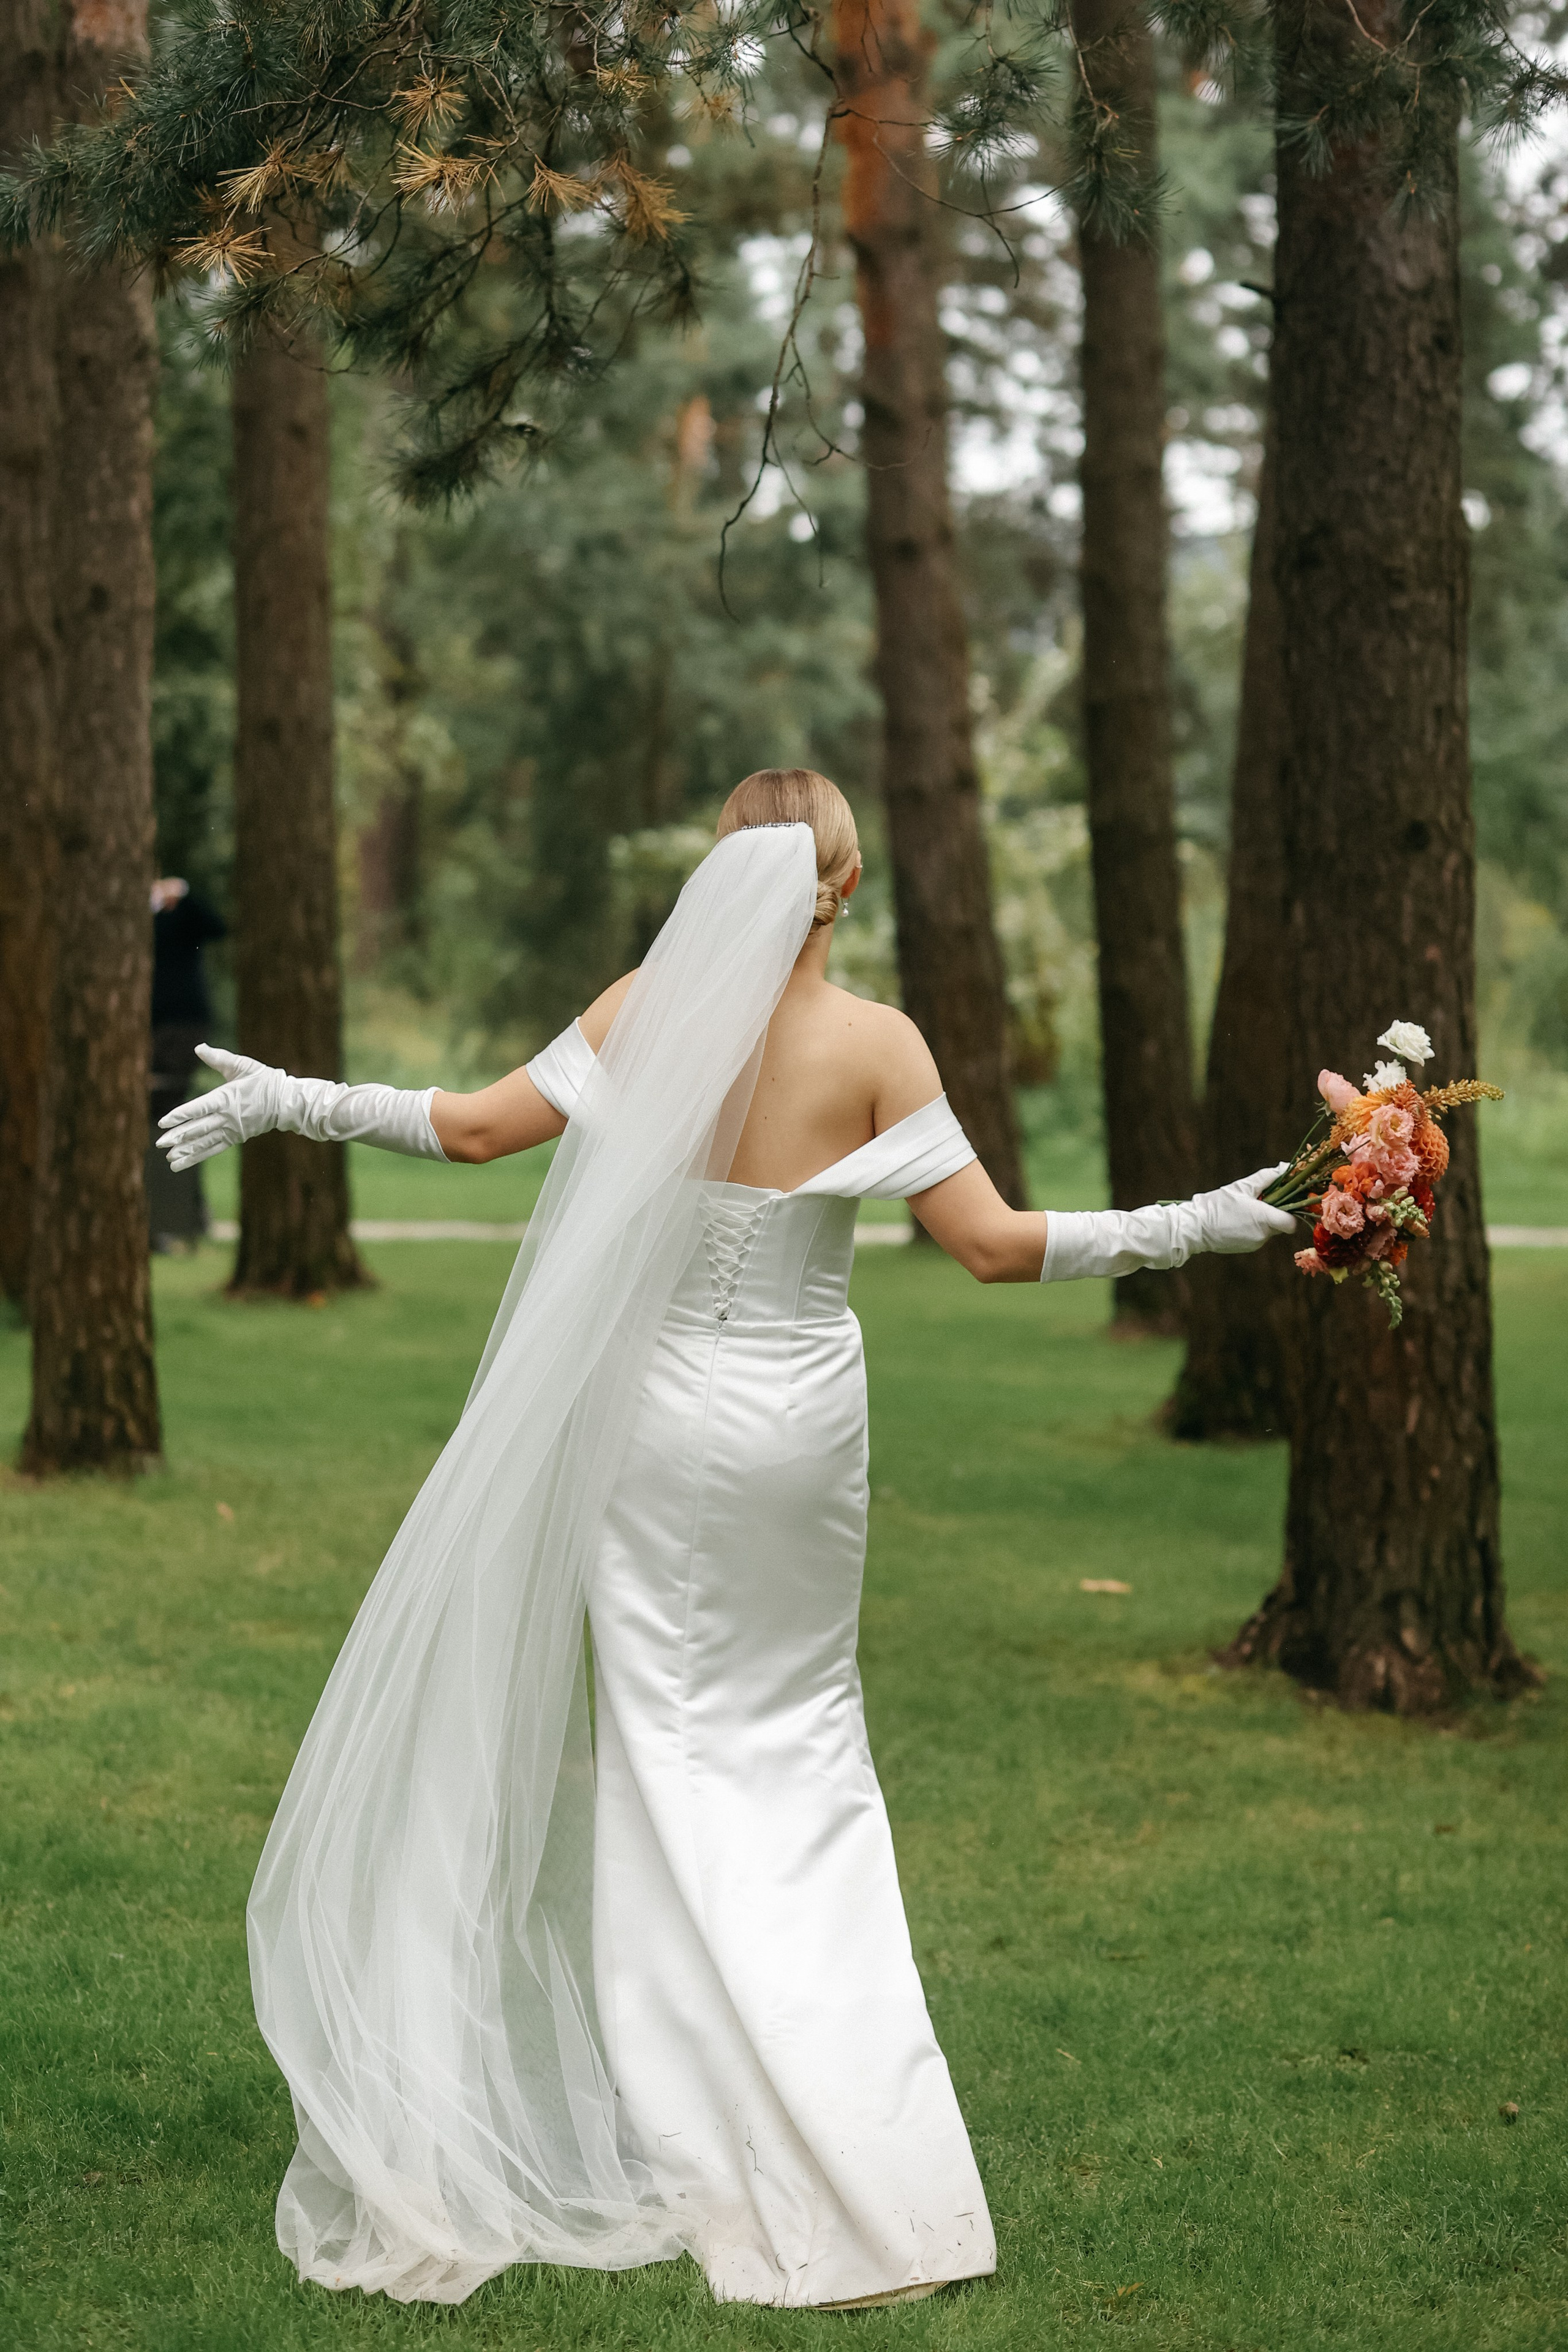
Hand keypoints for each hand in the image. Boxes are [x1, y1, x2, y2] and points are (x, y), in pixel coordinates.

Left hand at [157, 1044, 283, 1169]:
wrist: (286, 1102)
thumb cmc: (264, 1080)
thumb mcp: (243, 1065)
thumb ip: (219, 1058)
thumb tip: (198, 1047)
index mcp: (226, 1098)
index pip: (198, 1108)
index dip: (180, 1115)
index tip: (163, 1122)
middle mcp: (227, 1117)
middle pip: (198, 1129)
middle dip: (178, 1136)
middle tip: (160, 1143)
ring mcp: (232, 1129)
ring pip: (205, 1142)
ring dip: (186, 1150)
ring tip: (170, 1158)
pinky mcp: (236, 1138)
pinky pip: (213, 1149)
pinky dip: (197, 1156)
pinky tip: (183, 1162)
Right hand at [1191, 1165, 1297, 1254]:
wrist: (1194, 1228)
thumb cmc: (1217, 1204)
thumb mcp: (1242, 1186)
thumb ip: (1267, 1177)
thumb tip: (1285, 1167)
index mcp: (1264, 1218)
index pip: (1292, 1222)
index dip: (1292, 1212)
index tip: (1285, 1201)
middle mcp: (1263, 1234)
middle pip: (1281, 1224)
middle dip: (1275, 1213)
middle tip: (1261, 1201)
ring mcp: (1255, 1243)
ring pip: (1269, 1231)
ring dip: (1264, 1221)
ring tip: (1245, 1210)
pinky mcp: (1247, 1248)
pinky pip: (1258, 1236)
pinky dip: (1254, 1228)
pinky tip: (1239, 1220)